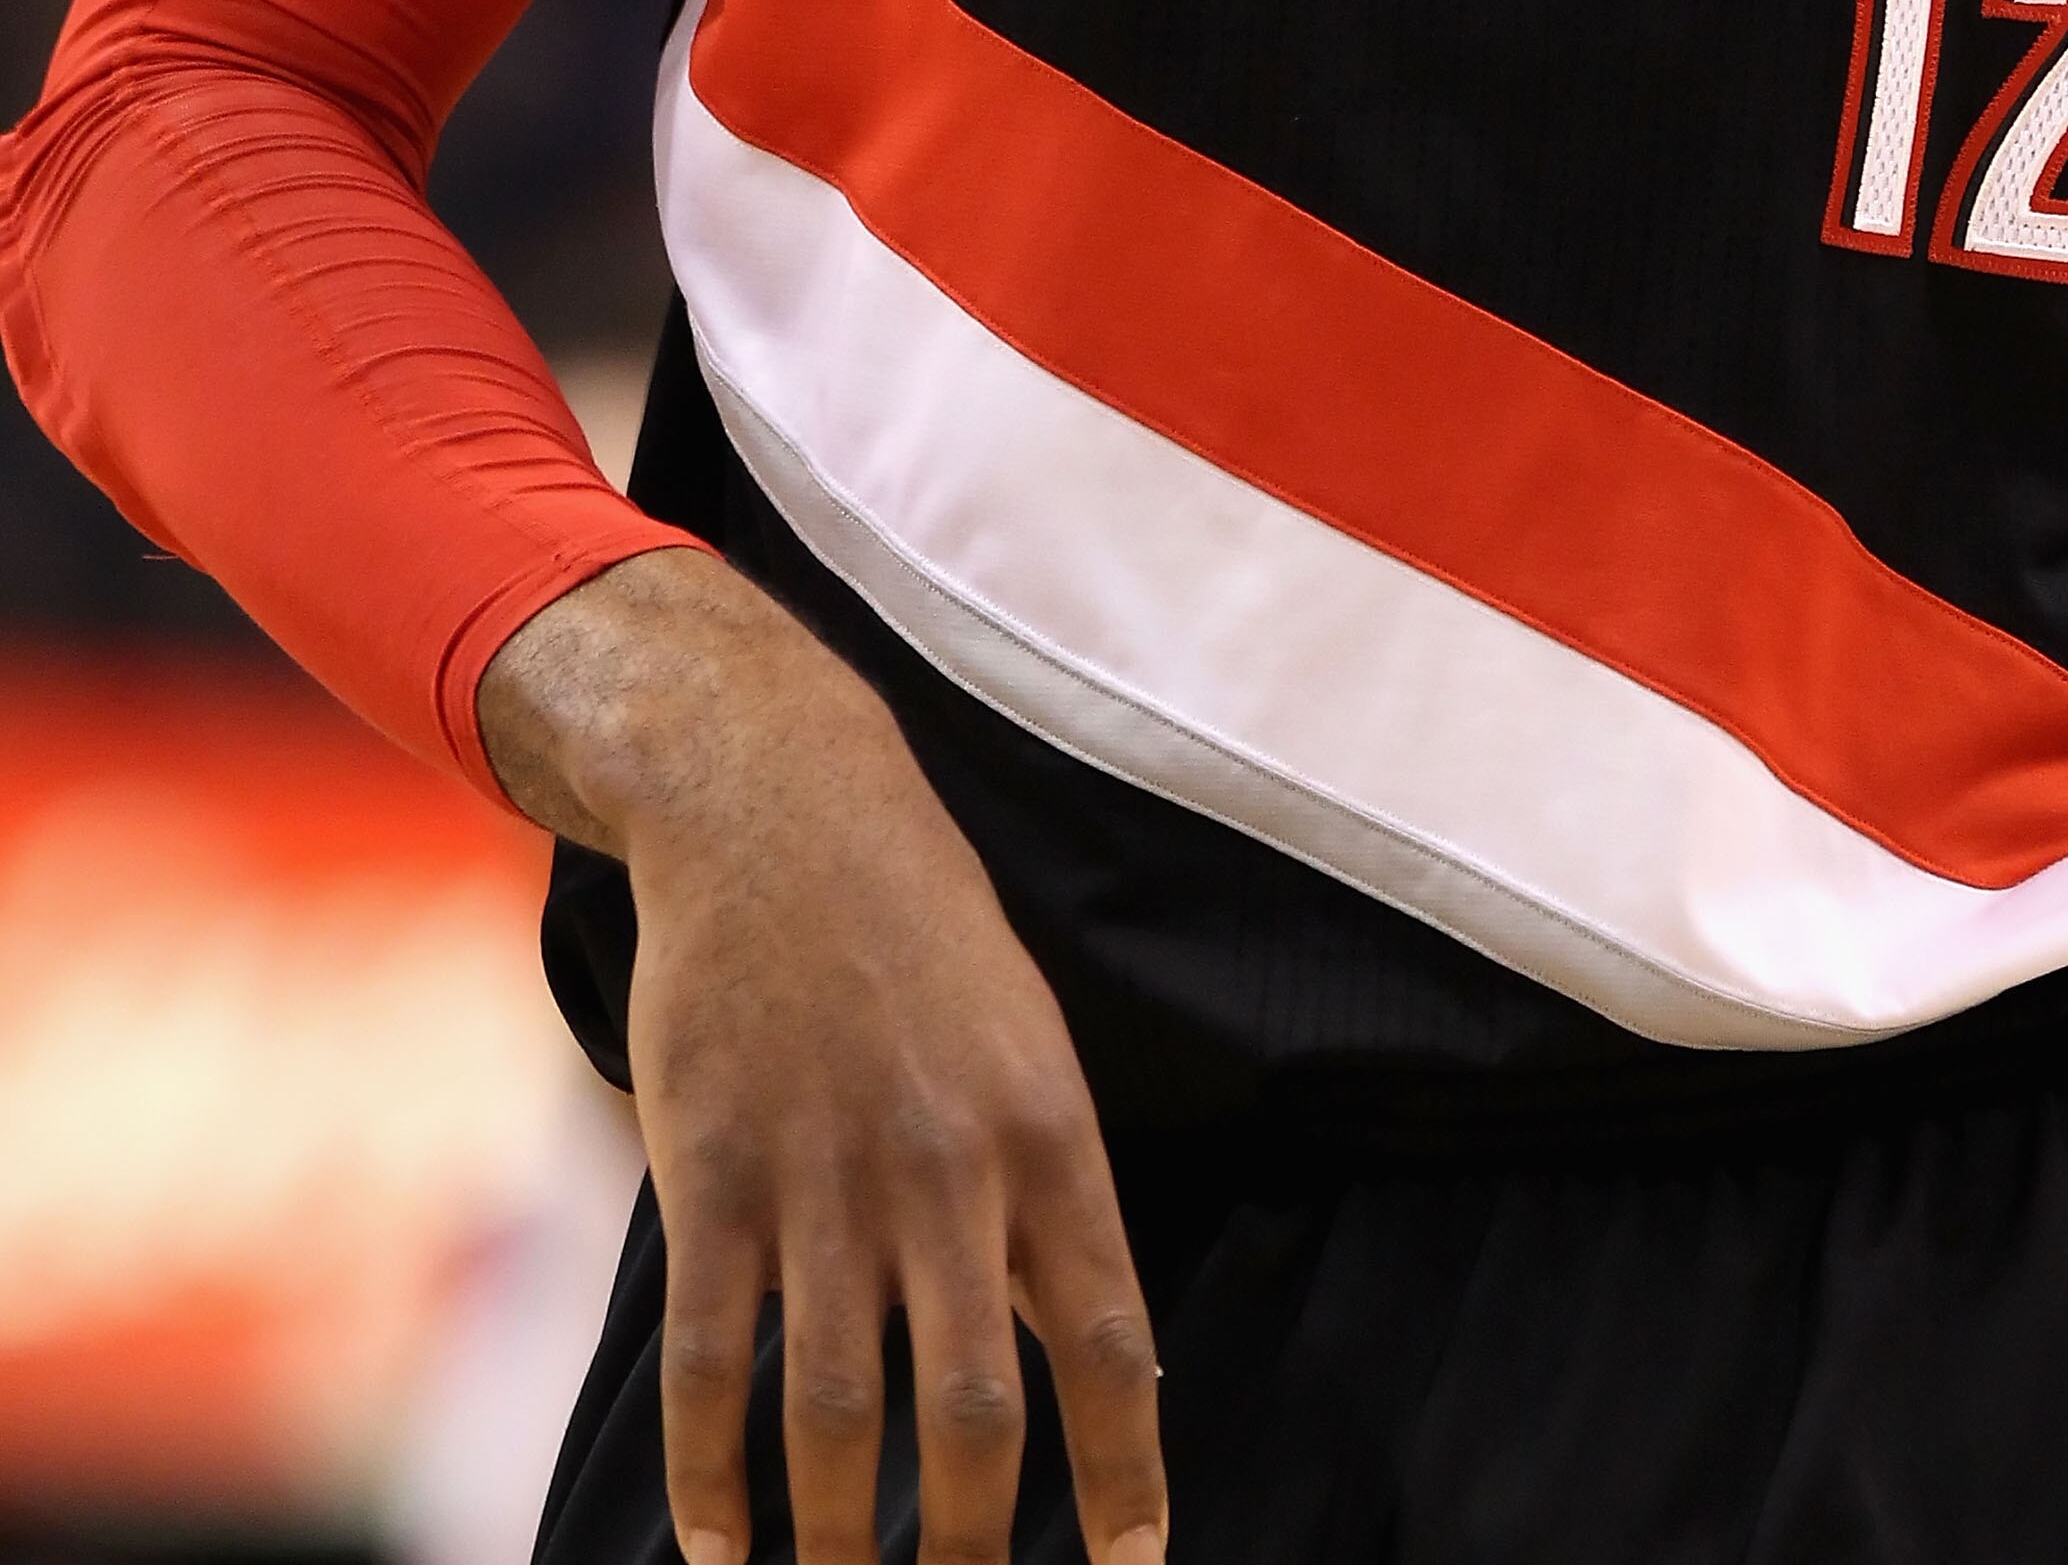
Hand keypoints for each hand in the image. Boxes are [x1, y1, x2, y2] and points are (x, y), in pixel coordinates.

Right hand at [484, 550, 1163, 1564]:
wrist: (779, 806)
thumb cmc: (919, 932)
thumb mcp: (1025, 1044)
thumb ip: (1042, 1201)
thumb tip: (1079, 1360)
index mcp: (1048, 1136)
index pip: (1108, 1343)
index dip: (1125, 1476)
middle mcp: (946, 1171)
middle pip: (971, 1413)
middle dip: (969, 1549)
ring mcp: (822, 1177)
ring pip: (836, 1415)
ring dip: (838, 1541)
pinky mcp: (711, 1174)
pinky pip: (713, 1362)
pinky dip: (713, 1477)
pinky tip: (722, 1547)